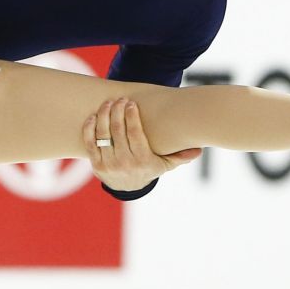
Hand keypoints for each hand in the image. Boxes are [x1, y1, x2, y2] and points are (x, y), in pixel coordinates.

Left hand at [83, 98, 199, 191]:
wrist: (127, 188)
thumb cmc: (149, 169)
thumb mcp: (166, 164)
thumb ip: (181, 156)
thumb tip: (199, 150)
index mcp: (142, 160)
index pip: (135, 134)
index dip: (131, 116)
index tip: (130, 103)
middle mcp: (124, 163)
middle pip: (117, 131)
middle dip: (117, 111)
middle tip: (119, 100)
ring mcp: (108, 164)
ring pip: (102, 135)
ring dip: (103, 116)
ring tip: (108, 104)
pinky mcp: (96, 165)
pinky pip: (90, 144)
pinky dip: (90, 129)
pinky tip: (94, 117)